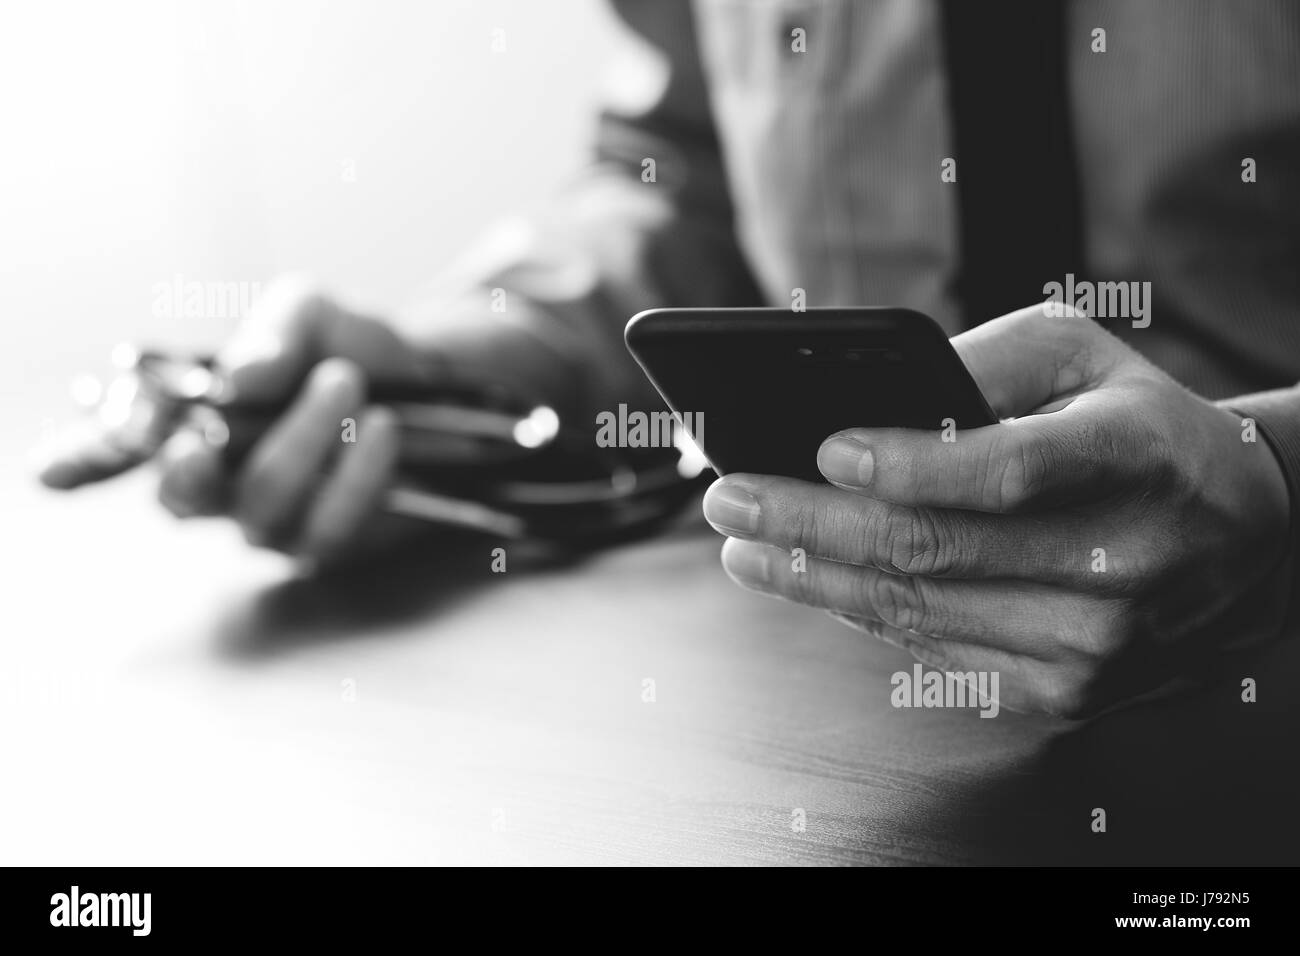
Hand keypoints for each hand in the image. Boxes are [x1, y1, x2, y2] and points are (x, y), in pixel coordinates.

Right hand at [56, 277, 441, 566]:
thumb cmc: (352, 346)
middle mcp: (223, 483)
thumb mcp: (312, 312)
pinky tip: (382, 429)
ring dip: (304, 438)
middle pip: (181, 499)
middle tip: (214, 426)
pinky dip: (357, 472)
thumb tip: (243, 376)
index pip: (122, 450)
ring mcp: (275, 521)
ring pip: (261, 505)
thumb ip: (276, 330)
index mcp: (196, 423)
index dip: (83, 461)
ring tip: (344, 382)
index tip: (46, 473)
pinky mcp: (333, 543)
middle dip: (192, 467)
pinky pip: (330, 525)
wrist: (436, 378)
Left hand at [703, 306, 1291, 717]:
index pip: (1007, 471)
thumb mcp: (1083, 357)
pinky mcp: (1065, 690)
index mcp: (1132, 460)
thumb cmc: (1141, 431)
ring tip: (744, 545)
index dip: (910, 463)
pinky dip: (859, 615)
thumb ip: (986, 361)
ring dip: (812, 579)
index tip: (825, 447)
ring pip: (917, 612)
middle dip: (810, 523)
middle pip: (933, 551)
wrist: (1242, 541)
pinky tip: (810, 583)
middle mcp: (1117, 563)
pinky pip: (935, 651)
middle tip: (732, 498)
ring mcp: (1091, 643)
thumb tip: (873, 394)